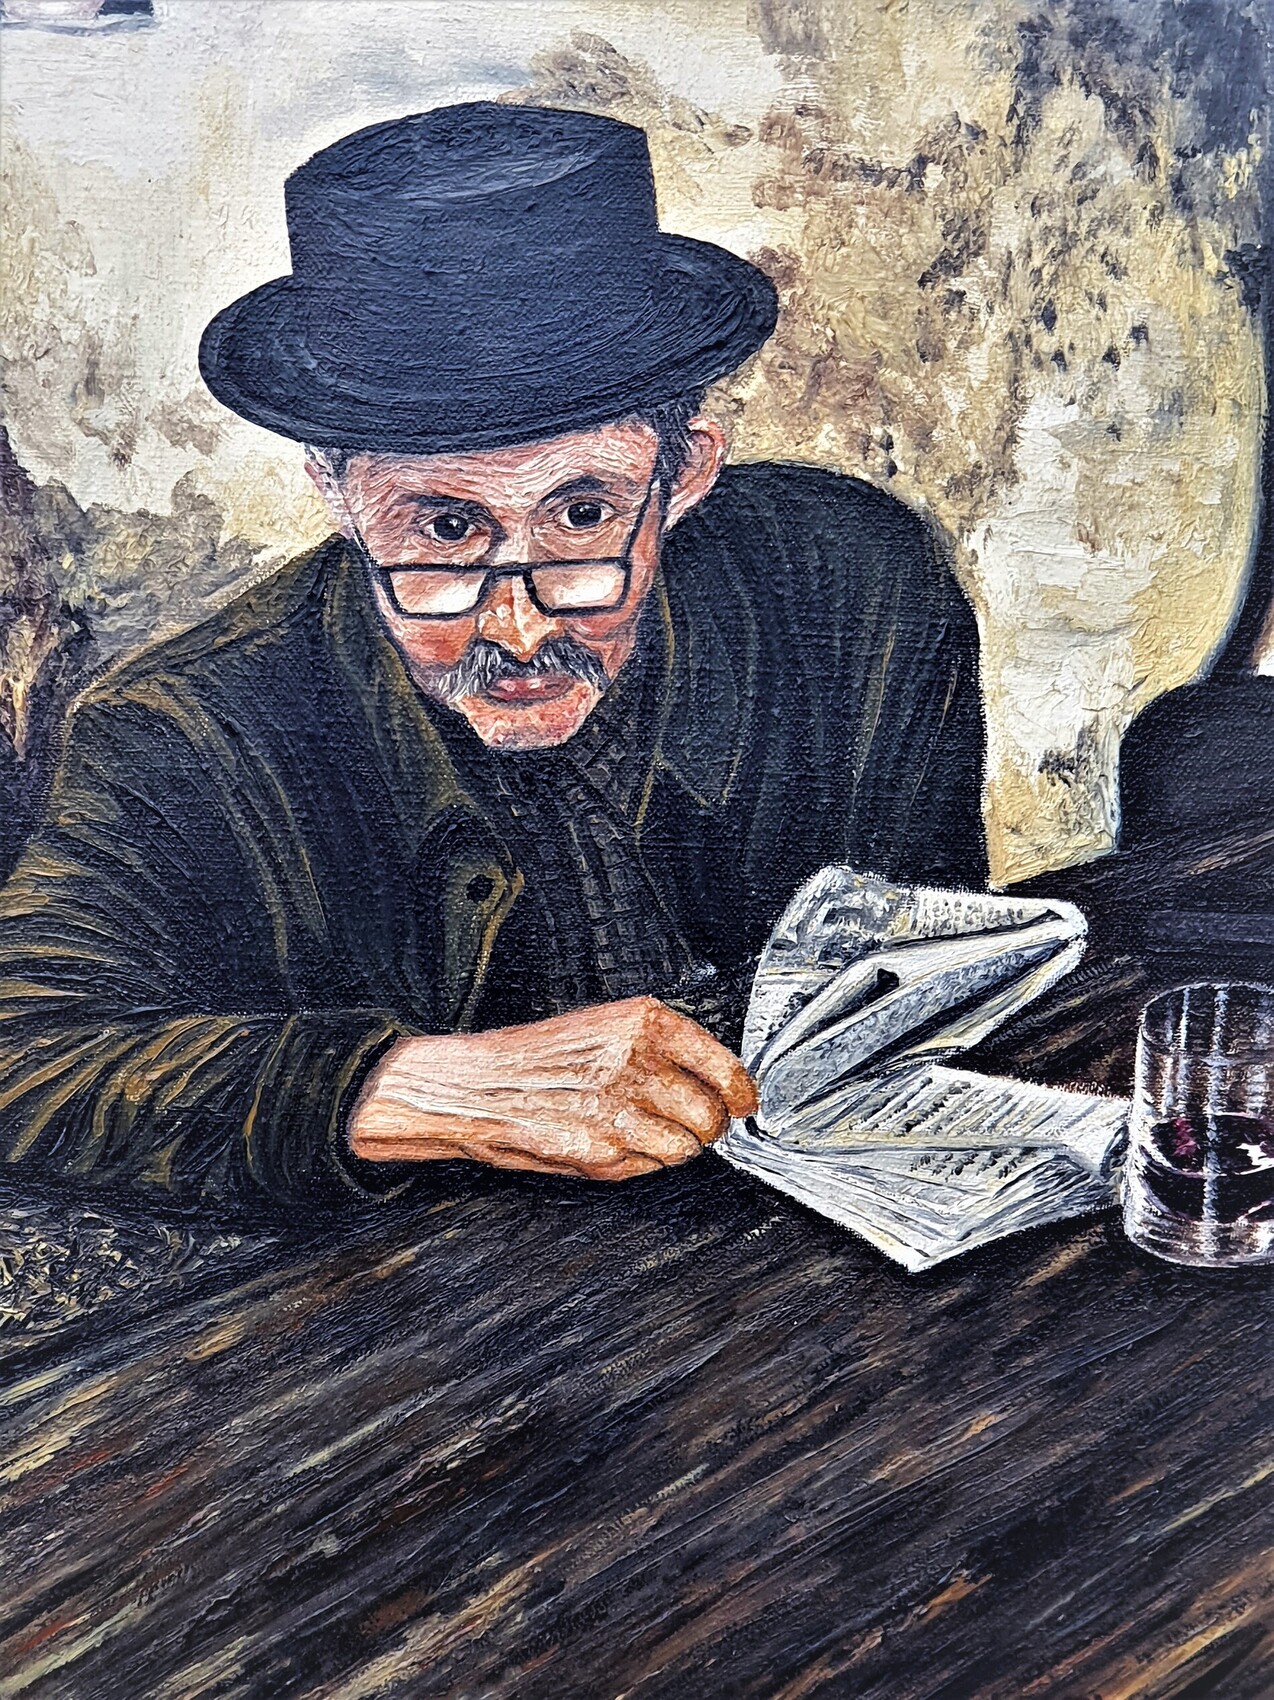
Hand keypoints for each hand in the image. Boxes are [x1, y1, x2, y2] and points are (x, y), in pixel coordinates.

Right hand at [348, 995, 757, 1179]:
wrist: (474, 1085)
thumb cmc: (538, 1058)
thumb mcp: (605, 1027)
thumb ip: (662, 1049)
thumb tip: (717, 1082)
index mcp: (644, 1022)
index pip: (724, 1067)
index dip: (742, 1094)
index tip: (745, 1104)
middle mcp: (637, 1062)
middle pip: (711, 1115)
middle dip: (707, 1127)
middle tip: (691, 1125)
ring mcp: (619, 1109)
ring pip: (686, 1147)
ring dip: (673, 1147)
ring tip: (639, 1131)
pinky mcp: (601, 1150)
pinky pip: (649, 1167)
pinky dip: (640, 1162)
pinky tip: (610, 1142)